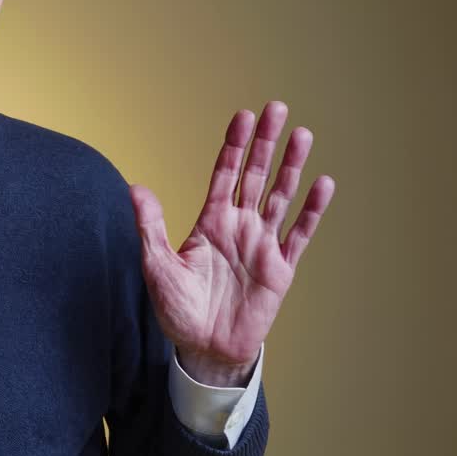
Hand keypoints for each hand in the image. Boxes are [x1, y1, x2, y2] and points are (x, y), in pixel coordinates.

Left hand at [129, 101, 334, 385]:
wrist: (204, 348)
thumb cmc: (178, 309)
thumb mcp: (157, 265)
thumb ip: (151, 226)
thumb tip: (134, 188)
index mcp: (211, 222)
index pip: (224, 173)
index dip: (234, 145)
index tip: (243, 116)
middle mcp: (239, 226)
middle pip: (256, 175)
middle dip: (265, 143)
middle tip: (277, 108)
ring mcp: (262, 245)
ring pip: (281, 197)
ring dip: (291, 167)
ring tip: (302, 135)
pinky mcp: (280, 269)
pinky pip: (299, 234)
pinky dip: (311, 210)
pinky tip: (322, 183)